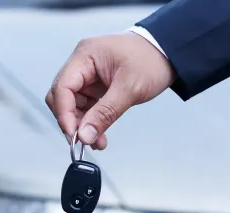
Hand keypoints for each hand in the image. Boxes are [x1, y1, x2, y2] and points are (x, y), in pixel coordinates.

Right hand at [46, 32, 174, 149]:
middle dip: (70, 121)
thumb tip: (84, 135)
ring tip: (96, 141)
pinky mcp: (94, 87)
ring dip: (81, 126)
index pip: (62, 87)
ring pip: (71, 106)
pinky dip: (90, 123)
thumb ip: (105, 114)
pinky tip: (99, 135)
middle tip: (83, 140)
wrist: (168, 53)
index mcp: (85, 55)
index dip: (63, 113)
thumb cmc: (151, 60)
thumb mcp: (130, 89)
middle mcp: (81, 64)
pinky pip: (84, 108)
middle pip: (61, 97)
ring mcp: (87, 76)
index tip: (73, 134)